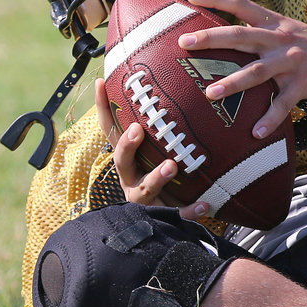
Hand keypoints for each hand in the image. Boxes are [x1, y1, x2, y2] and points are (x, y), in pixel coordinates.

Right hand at [95, 77, 210, 219]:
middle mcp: (131, 178)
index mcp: (128, 161)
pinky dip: (189, 210)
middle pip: (122, 161)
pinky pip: (176, 214)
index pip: (111, 132)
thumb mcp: (159, 153)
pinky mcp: (163, 217)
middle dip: (127, 145)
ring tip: (171, 165)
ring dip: (157, 176)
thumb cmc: (165, 178)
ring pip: (145, 189)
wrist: (167, 223)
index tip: (101, 83)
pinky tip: (205, 204)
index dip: (103, 109)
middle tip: (137, 129)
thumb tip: (177, 86)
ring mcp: (145, 200)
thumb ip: (162, 129)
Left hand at [182, 0, 306, 139]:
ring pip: (257, 72)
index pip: (242, 4)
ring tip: (209, 94)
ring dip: (232, 83)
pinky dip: (269, 120)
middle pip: (241, 36)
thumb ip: (265, 33)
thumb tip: (235, 35)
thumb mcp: (292, 32)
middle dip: (211, 39)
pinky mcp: (305, 84)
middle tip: (185, 43)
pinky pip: (283, 104)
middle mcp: (281, 40)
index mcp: (276, 24)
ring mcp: (293, 62)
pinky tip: (255, 133)